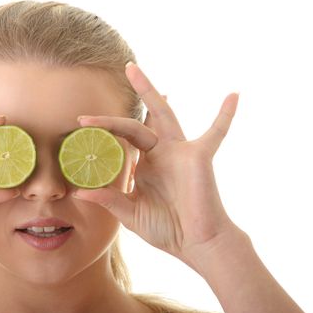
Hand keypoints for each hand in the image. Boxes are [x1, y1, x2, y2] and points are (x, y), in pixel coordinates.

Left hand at [74, 62, 241, 270]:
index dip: (104, 130)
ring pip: (162, 115)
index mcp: (144, 165)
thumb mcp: (131, 214)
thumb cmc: (167, 229)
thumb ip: (109, 200)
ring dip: (149, 92)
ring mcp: (179, 152)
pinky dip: (225, 116)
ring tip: (133, 69)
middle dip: (121, 105)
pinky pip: (215, 133)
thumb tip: (79, 192)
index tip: (80, 123)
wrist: (196, 243)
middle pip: (137, 121)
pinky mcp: (199, 156)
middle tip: (113, 78)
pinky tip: (233, 96)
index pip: (122, 140)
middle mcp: (160, 154)